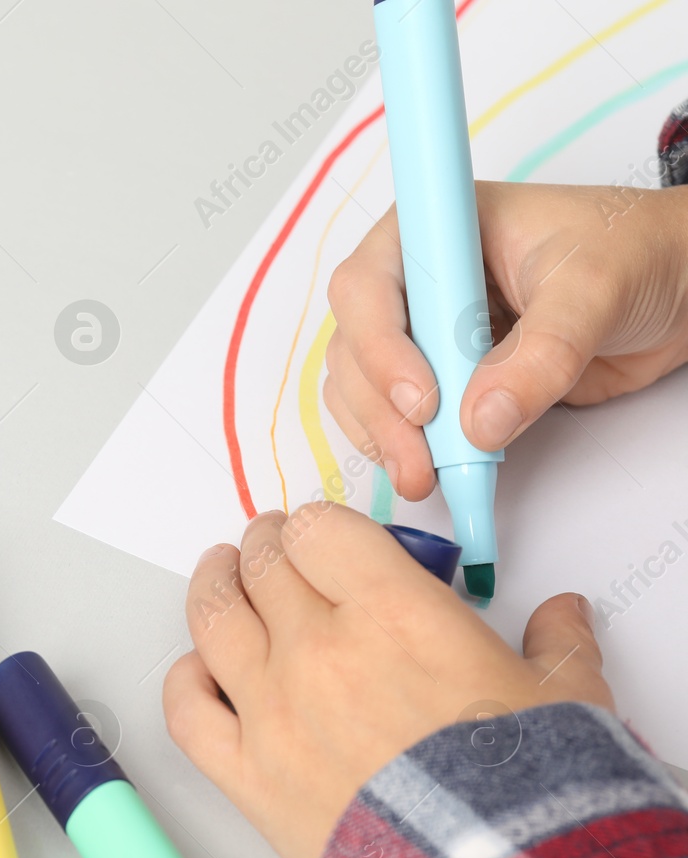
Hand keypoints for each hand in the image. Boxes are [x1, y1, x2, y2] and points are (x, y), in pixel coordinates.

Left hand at [162, 502, 612, 857]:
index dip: (313, 525)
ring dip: (214, 588)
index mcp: (393, 612)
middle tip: (269, 549)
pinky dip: (184, 680)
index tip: (318, 534)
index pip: (319, 530)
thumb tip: (561, 614)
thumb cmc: (527, 794)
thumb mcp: (563, 698)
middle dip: (265, 547)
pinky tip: (199, 671)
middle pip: (264, 566)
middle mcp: (319, 650)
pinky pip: (186, 709)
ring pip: (213, 620)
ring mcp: (272, 711)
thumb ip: (554, 642)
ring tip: (221, 577)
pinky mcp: (246, 776)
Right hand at [325, 181, 687, 500]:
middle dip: (379, 410)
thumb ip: (542, 355)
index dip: (380, 346)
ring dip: (382, 436)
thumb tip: (481, 422)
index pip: (367, 286)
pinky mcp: (441, 377)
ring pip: (359, 387)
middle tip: (419, 463)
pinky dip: (402, 447)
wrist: (679, 286)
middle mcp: (414, 279)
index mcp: (435, 230)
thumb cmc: (637, 252)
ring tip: (424, 477)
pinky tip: (432, 470)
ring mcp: (422, 331)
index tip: (424, 400)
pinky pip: (392, 415)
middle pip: (353, 346)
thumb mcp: (595, 289)